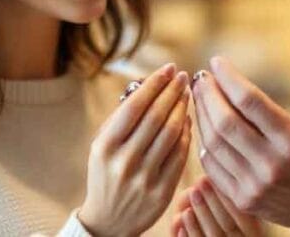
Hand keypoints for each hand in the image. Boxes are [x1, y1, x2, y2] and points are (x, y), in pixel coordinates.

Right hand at [79, 63, 192, 235]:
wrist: (108, 220)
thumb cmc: (105, 173)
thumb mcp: (101, 145)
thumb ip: (120, 117)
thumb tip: (147, 85)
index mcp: (105, 146)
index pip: (134, 106)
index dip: (154, 84)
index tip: (168, 68)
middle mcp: (124, 161)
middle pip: (156, 117)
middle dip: (172, 92)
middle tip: (183, 76)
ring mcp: (144, 178)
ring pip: (171, 134)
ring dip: (182, 109)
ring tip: (187, 94)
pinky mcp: (162, 192)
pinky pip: (180, 156)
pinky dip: (186, 134)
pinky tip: (189, 120)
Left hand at [170, 178, 265, 235]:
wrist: (216, 235)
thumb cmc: (229, 226)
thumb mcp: (240, 217)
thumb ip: (233, 202)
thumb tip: (213, 178)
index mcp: (256, 235)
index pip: (245, 217)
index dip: (229, 197)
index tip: (216, 176)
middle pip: (228, 224)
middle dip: (213, 200)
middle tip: (201, 180)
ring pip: (214, 235)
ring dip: (202, 212)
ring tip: (192, 192)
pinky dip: (190, 231)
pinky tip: (183, 215)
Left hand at [191, 57, 289, 228]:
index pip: (250, 102)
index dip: (229, 78)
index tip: (217, 61)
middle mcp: (272, 164)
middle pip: (226, 121)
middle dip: (208, 94)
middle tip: (200, 76)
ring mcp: (255, 185)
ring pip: (214, 143)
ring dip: (201, 115)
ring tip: (198, 95)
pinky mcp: (244, 200)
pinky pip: (212, 167)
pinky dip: (204, 143)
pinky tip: (203, 124)